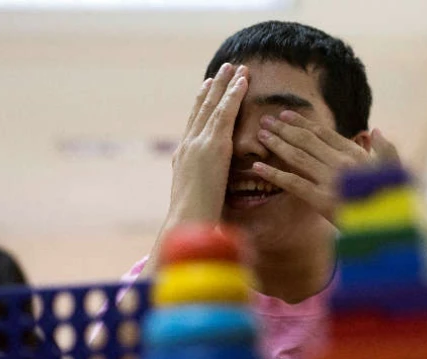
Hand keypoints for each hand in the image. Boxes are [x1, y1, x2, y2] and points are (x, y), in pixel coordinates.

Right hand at [167, 63, 248, 223]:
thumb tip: (211, 192)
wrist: (187, 222)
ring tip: (235, 67)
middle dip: (212, 88)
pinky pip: (225, 114)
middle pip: (201, 109)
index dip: (201, 104)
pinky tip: (242, 82)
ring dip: (225, 85)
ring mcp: (198, 143)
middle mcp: (188, 145)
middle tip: (222, 70)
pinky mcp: (212, 145)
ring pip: (213, 106)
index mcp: (184, 157)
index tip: (207, 87)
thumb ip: (204, 188)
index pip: (194, 124)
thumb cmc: (194, 221)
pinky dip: (233, 95)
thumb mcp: (198, 199)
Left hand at [252, 110, 399, 222]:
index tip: (285, 115)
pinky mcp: (321, 200)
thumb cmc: (392, 202)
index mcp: (356, 154)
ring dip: (276, 144)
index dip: (302, 123)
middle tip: (264, 120)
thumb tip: (375, 130)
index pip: (323, 133)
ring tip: (260, 135)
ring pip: (297, 157)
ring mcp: (331, 180)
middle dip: (283, 129)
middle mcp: (342, 163)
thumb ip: (385, 149)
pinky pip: (292, 183)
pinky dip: (273, 174)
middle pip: (306, 141)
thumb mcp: (395, 171)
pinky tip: (257, 167)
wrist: (388, 230)